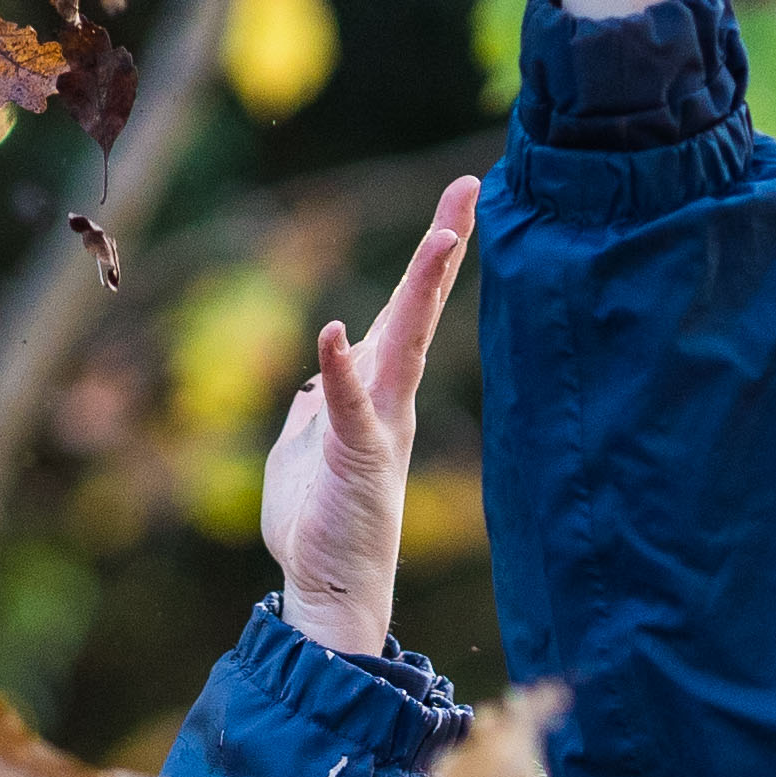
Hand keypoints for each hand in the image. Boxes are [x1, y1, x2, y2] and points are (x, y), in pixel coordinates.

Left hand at [260, 182, 477, 662]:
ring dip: (421, 292)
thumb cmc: (318, 521)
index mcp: (377, 391)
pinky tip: (334, 333)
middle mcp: (390, 401)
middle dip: (443, 248)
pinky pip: (348, 408)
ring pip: (403, 346)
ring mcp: (379, 428)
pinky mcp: (357, 460)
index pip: (407, 311)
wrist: (326, 587)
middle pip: (419, 311)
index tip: (458, 199)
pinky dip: (341, 372)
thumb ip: (321, 401)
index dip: (431, 257)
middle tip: (469, 189)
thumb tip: (324, 371)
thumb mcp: (307, 443)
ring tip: (443, 236)